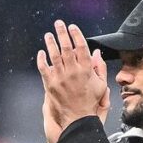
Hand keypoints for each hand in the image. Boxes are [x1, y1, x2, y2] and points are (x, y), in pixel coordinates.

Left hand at [36, 21, 109, 140]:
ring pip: (54, 55)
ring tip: (49, 35)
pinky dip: (41, 59)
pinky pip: (43, 68)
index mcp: (86, 70)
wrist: (78, 118)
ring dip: (50, 43)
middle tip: (59, 24)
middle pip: (66, 47)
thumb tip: (96, 53)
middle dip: (62, 33)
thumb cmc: (90, 102)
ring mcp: (60, 77)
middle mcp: (73, 71)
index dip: (76, 34)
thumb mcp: (101, 85)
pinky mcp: (50, 84)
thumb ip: (99, 67)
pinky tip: (41, 53)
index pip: (81, 46)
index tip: (72, 27)